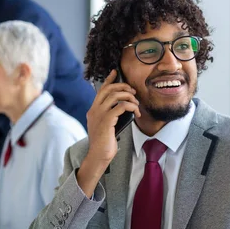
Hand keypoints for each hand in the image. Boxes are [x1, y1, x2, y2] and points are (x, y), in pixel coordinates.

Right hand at [78, 69, 140, 196]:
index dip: (108, 80)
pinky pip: (120, 106)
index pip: (100, 90)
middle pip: (108, 89)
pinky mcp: (106, 120)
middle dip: (123, 87)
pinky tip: (135, 112)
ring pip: (115, 95)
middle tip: (133, 92)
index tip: (115, 72)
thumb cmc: (105, 144)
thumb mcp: (106, 127)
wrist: (99, 156)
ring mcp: (99, 115)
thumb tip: (124, 107)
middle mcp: (94, 110)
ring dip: (129, 97)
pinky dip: (130, 106)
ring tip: (136, 105)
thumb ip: (110, 116)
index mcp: (93, 111)